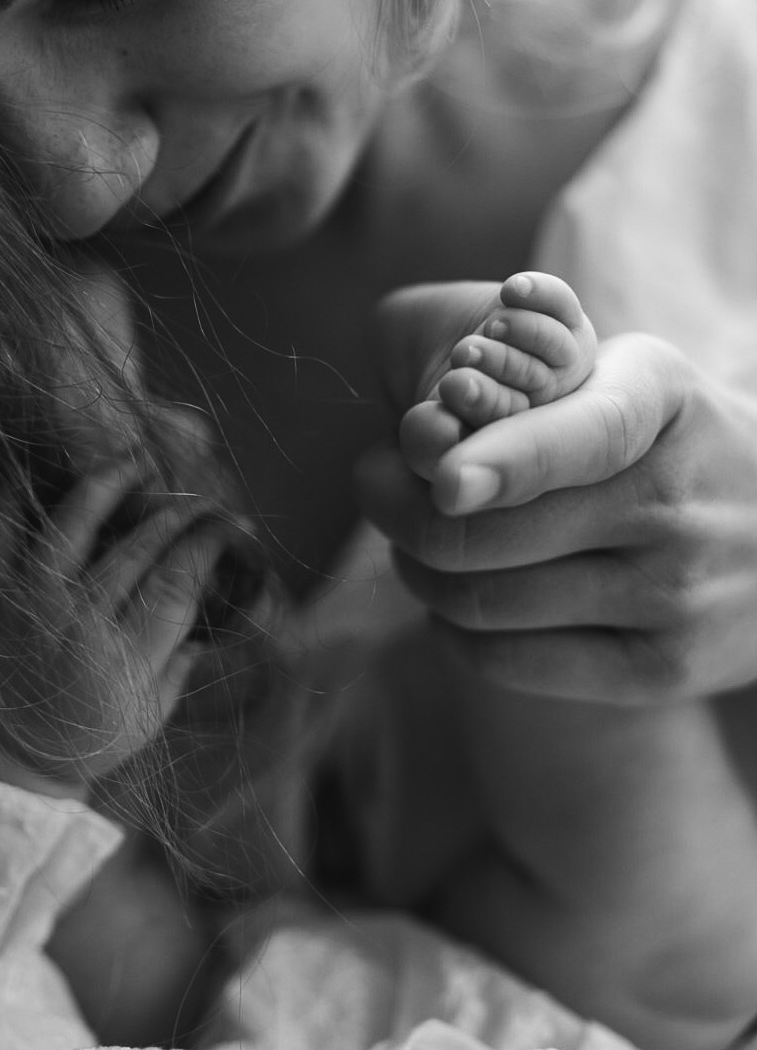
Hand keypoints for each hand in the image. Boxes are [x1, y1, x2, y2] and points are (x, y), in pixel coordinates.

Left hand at [0, 453, 242, 785]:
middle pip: (135, 551)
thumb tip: (215, 597)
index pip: (176, 585)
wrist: (6, 752)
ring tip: (136, 460)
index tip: (231, 522)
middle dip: (175, 513)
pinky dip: (15, 500)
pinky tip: (42, 471)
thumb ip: (182, 659)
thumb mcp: (150, 714)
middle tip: (199, 493)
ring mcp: (28, 605)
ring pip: (68, 528)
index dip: (209, 545)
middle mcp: (75, 627)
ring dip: (107, 486)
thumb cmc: (91, 733)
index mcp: (121, 662)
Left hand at [358, 313, 756, 703]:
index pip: (581, 435)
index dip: (503, 461)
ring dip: (416, 568)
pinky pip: (513, 661)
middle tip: (372, 482)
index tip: (443, 480)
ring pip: (486, 599)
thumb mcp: (635, 379)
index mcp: (663, 400)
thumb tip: (422, 416)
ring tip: (405, 541)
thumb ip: (540, 385)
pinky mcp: (663, 670)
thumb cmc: (670, 440)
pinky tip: (450, 601)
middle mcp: (676, 500)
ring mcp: (676, 593)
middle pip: (492, 530)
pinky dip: (455, 632)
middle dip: (398, 510)